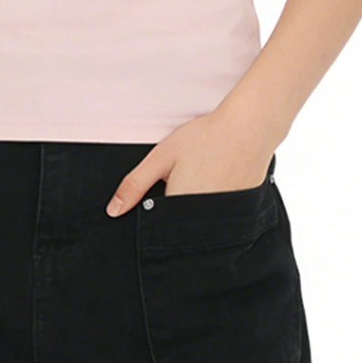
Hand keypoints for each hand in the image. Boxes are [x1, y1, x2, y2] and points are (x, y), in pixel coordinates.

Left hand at [104, 109, 276, 216]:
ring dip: (193, 215)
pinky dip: (212, 211)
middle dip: (174, 218)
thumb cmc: (204, 139)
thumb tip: (114, 211)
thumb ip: (135, 184)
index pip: (158, 231)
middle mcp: (202, 222)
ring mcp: (222, 221)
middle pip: (179, 232)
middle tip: (183, 183)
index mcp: (178, 209)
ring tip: (199, 181)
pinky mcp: (239, 215)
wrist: (247, 130)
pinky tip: (214, 184)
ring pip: (198, 228)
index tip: (159, 200)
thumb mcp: (161, 157)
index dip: (153, 221)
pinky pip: (218, 222)